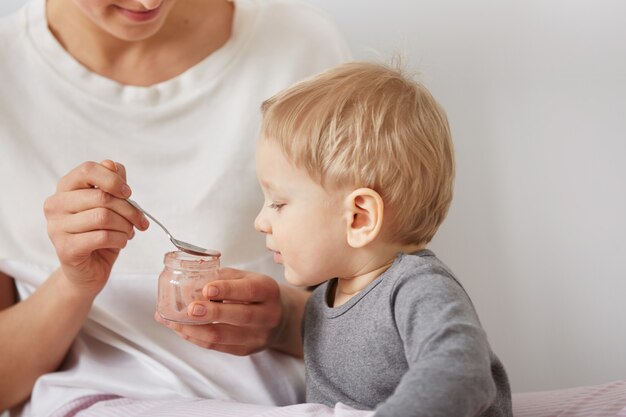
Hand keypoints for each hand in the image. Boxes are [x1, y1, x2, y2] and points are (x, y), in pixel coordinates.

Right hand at [44, 160, 148, 296]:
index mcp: (65, 188)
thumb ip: (111, 183)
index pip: (87, 170)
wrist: (88, 269)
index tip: (128, 193)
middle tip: (139, 221)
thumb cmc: (99, 233)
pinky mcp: (65, 249)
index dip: (113, 179)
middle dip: (129, 209)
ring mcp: (56, 227)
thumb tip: (112, 165)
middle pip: (101, 196)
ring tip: (128, 232)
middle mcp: (56, 205)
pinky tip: (121, 242)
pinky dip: (120, 239)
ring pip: (104, 217)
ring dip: (125, 226)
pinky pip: (102, 237)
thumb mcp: (110, 205)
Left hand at [155, 267, 286, 355]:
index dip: (228, 290)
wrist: (279, 317)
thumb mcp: (246, 278)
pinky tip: (181, 329)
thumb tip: (190, 283)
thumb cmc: (256, 293)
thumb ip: (222, 277)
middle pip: (240, 316)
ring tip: (173, 321)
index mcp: (268, 291)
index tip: (207, 289)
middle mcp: (268, 315)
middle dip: (212, 313)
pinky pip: (216, 346)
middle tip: (190, 309)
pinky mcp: (245, 350)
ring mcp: (258, 336)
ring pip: (223, 336)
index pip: (250, 291)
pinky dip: (195, 337)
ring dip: (194, 329)